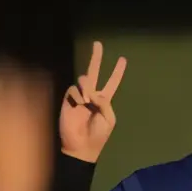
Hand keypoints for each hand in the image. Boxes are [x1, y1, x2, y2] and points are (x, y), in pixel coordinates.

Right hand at [59, 42, 126, 162]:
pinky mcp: (68, 100)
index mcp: (104, 100)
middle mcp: (92, 95)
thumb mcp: (109, 119)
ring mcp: (79, 96)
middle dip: (96, 58)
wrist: (81, 146)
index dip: (117, 72)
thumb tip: (92, 92)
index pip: (112, 82)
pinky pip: (73, 89)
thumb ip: (104, 103)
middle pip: (94, 72)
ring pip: (83, 79)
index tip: (123, 59)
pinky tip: (80, 104)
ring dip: (86, 86)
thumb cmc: (98, 135)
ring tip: (87, 101)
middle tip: (98, 43)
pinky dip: (78, 95)